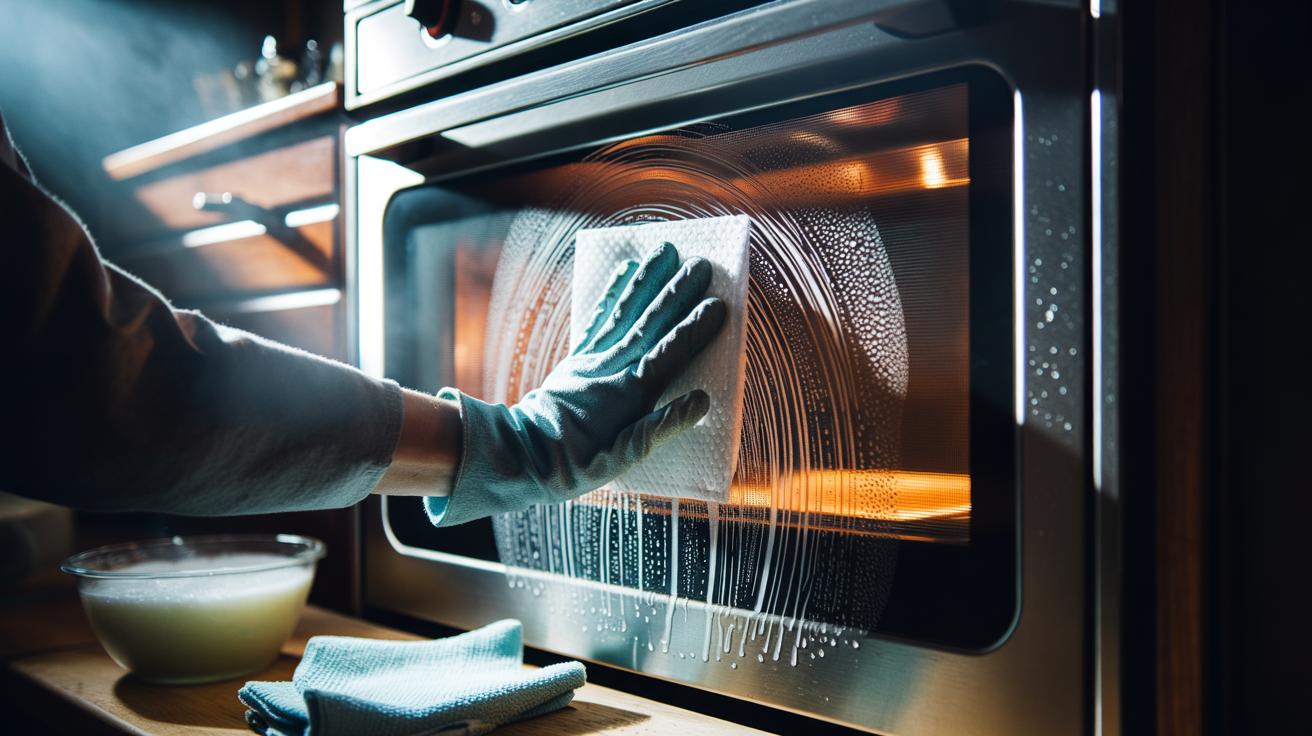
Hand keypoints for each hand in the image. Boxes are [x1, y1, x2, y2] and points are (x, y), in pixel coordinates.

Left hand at [428, 242, 725, 525]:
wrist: (521, 456)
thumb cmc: (575, 465)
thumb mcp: (620, 459)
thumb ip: (659, 429)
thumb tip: (701, 401)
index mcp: (628, 395)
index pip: (668, 354)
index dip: (694, 330)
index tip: (718, 305)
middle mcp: (612, 368)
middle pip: (650, 323)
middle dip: (677, 293)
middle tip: (702, 265)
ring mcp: (593, 358)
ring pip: (625, 311)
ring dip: (648, 280)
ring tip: (666, 250)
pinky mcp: (578, 356)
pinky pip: (600, 317)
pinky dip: (613, 292)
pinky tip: (625, 270)